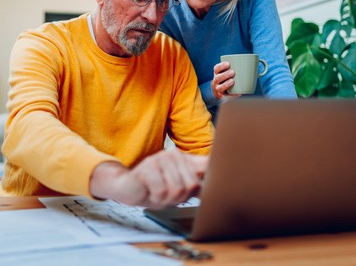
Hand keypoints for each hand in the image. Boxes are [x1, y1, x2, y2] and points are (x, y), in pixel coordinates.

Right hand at [90, 150, 207, 208]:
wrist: (128, 188)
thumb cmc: (155, 188)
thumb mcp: (179, 187)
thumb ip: (197, 184)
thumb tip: (217, 188)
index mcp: (184, 158)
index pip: (206, 163)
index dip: (217, 169)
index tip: (227, 170)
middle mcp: (173, 155)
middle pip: (192, 184)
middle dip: (180, 197)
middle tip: (167, 195)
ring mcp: (159, 159)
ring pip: (177, 189)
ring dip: (166, 199)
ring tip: (158, 193)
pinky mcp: (147, 167)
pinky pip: (161, 191)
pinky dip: (155, 198)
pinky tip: (149, 191)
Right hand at [211, 61, 235, 98]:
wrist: (223, 90)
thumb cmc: (229, 77)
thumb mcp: (228, 71)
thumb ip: (234, 68)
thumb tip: (248, 64)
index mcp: (217, 73)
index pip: (216, 69)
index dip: (221, 66)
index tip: (228, 64)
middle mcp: (216, 81)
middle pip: (217, 78)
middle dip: (225, 75)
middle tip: (233, 72)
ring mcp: (218, 89)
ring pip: (220, 88)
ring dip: (226, 84)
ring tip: (232, 81)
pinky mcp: (223, 96)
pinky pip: (226, 96)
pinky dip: (232, 94)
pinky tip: (238, 93)